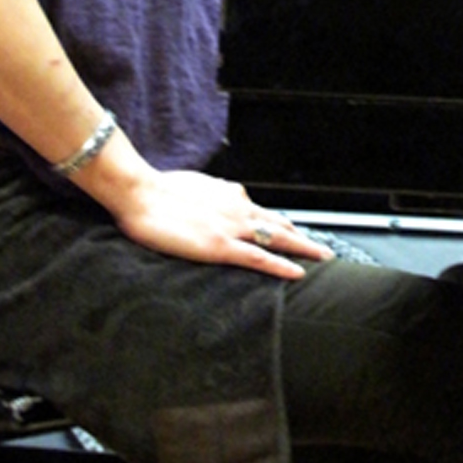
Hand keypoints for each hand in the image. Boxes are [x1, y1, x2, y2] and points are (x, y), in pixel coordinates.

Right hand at [112, 167, 332, 278]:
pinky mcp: (221, 246)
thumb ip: (208, 197)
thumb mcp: (190, 188)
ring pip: (278, 238)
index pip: (262, 212)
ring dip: (304, 248)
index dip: (280, 224)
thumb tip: (211, 202)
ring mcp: (232, 227)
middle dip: (303, 237)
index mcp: (229, 195)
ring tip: (323, 259)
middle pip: (279, 224)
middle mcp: (238, 207)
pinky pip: (260, 258)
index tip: (293, 232)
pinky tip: (299, 273)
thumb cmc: (156, 190)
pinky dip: (282, 265)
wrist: (139, 192)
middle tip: (322, 249)